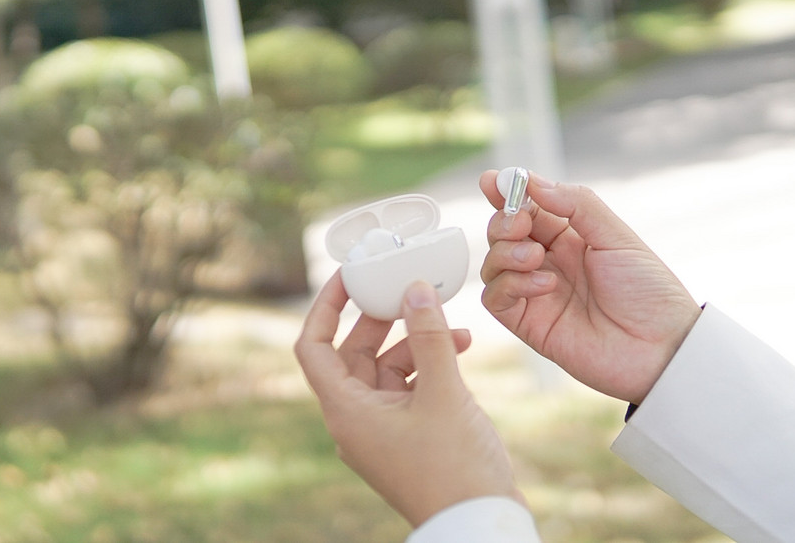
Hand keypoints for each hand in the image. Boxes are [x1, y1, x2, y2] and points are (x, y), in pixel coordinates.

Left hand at [295, 273, 522, 527]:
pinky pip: (409, 388)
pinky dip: (430, 365)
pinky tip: (460, 348)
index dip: (326, 307)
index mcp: (347, 410)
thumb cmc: (455, 467)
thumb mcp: (443, 392)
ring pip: (386, 369)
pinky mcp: (409, 436)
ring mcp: (382, 430)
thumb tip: (414, 289)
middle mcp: (357, 419)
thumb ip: (428, 336)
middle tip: (405, 289)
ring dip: (417, 342)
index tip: (349, 276)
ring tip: (453, 325)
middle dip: (381, 319)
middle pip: (353, 354)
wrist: (480, 523)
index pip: (313, 347)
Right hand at [479, 170, 701, 404]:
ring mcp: (536, 293)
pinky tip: (545, 284)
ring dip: (506, 253)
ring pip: (493, 264)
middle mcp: (550, 262)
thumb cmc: (649, 292)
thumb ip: (575, 204)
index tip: (492, 181)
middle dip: (504, 222)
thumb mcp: (617, 236)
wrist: (662, 348)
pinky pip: (496, 298)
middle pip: (503, 233)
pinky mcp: (529, 324)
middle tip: (521, 224)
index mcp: (571, 237)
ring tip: (536, 257)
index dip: (507, 192)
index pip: (529, 208)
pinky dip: (510, 285)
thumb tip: (533, 181)